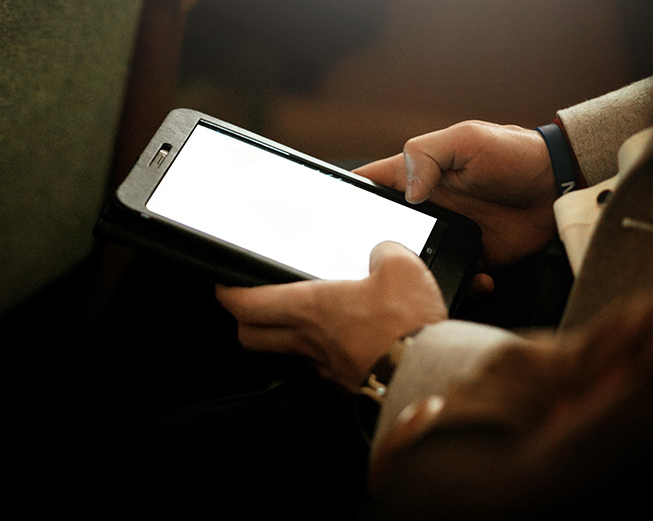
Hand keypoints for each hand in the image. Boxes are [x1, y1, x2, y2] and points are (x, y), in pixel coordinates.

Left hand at [215, 242, 447, 390]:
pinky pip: (320, 367)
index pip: (246, 303)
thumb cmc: (407, 326)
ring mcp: (325, 366)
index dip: (227, 292)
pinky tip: (341, 340)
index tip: (224, 284)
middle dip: (244, 320)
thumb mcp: (401, 268)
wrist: (428, 374)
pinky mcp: (346, 383)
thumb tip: (382, 252)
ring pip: (285, 353)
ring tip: (298, 320)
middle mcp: (309, 341)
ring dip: (282, 337)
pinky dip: (320, 352)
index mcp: (309, 307)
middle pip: (250, 336)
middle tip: (251, 305)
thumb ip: (384, 253)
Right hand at [354, 121, 557, 267]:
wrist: (558, 184)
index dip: (346, 200)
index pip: (369, 187)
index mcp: (416, 177)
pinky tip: (479, 280)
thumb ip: (428, 155)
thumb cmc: (513, 153)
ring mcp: (447, 235)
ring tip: (428, 282)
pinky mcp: (472, 257)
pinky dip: (463, 285)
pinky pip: (456, 278)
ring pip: (416, 262)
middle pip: (385, 232)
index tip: (327, 220)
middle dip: (375, 251)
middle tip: (376, 268)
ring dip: (419, 274)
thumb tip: (408, 193)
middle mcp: (426, 209)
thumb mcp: (467, 139)